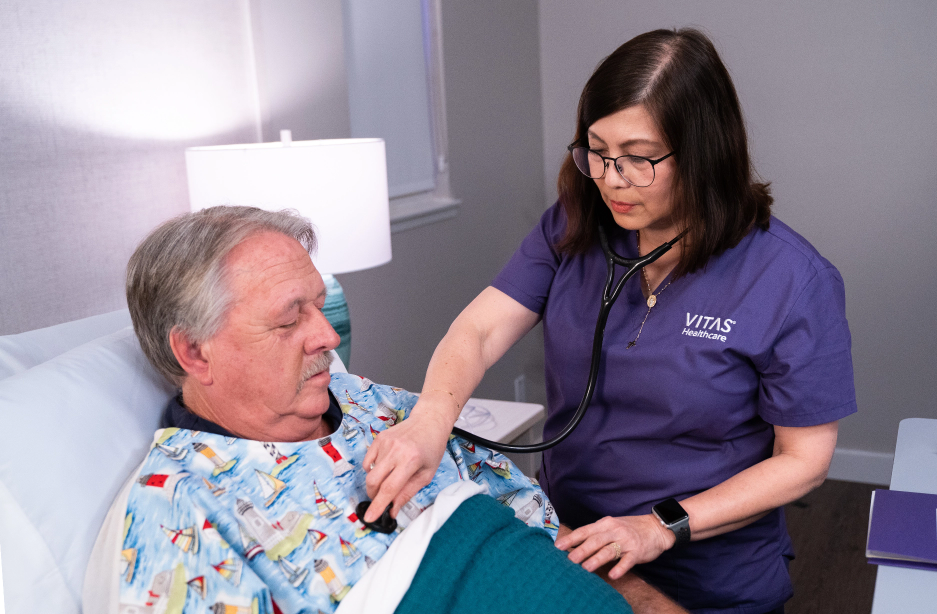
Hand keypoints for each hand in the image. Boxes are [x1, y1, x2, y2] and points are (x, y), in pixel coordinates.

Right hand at [361, 395, 453, 522]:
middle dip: (374, 496)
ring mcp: (385, 443)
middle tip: (381, 500)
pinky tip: (385, 467)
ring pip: (370, 472)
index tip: (369, 518)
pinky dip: (372, 470)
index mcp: (410, 461)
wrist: (429, 421)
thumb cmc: (432, 448)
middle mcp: (395, 450)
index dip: (378, 506)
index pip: (389, 488)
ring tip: (390, 478)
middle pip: (373, 481)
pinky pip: (367, 461)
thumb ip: (408, 492)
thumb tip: (393, 509)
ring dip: (376, 483)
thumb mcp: (427, 474)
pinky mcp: (379, 438)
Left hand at [555, 514, 675, 578]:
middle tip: (569, 560)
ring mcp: (626, 541)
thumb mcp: (611, 526)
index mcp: (605, 524)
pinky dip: (620, 568)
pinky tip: (613, 575)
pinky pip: (628, 560)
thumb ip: (595, 534)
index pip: (585, 530)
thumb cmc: (629, 528)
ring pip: (609, 550)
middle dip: (581, 550)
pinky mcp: (637, 552)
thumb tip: (573, 545)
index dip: (572, 538)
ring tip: (586, 568)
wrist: (656, 528)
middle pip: (595, 540)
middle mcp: (615, 530)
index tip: (558, 546)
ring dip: (597, 559)